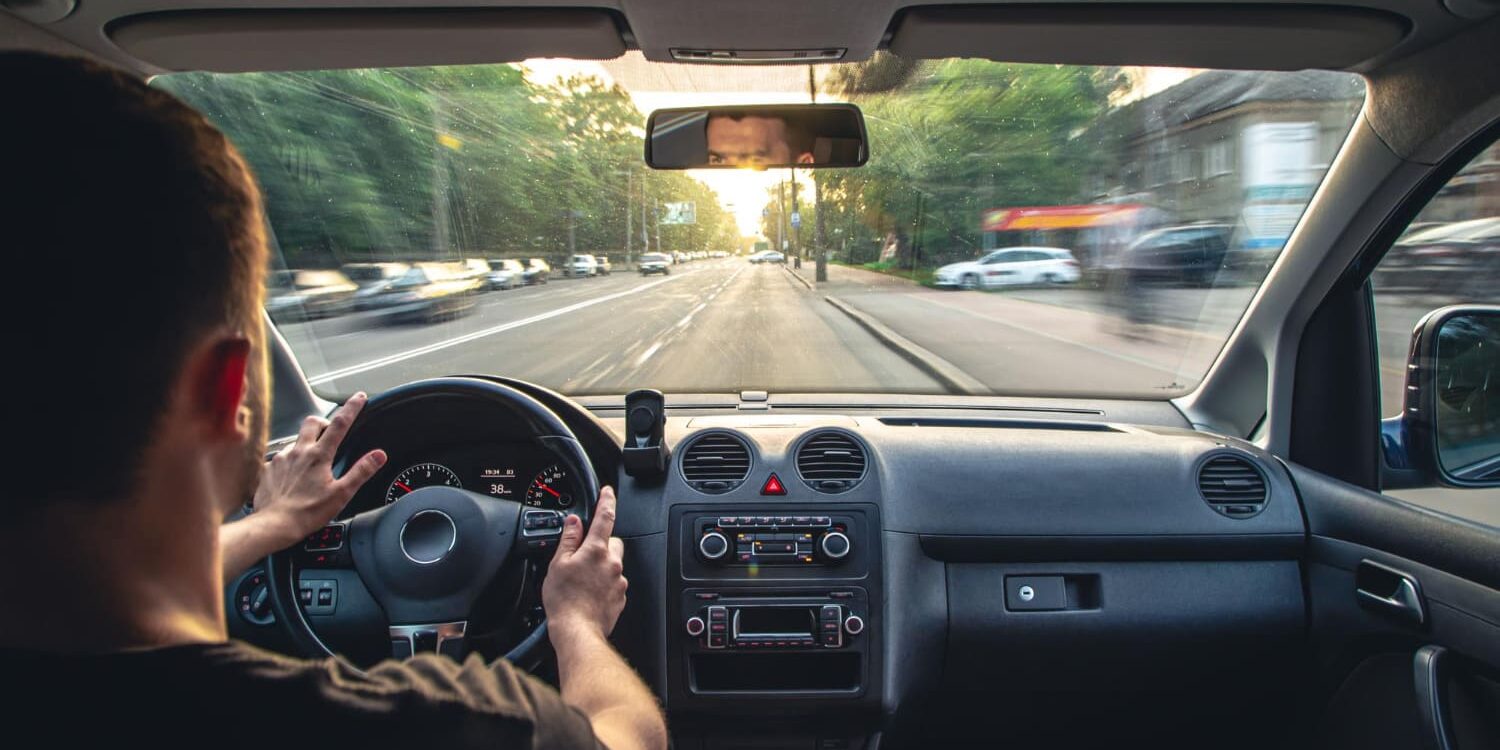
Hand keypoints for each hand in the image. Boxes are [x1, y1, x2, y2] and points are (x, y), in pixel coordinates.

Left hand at [250, 392, 386, 547]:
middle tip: (330, 430)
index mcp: (319, 456)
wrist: (273, 525)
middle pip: (312, 422)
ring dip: (305, 443)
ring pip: (295, 440)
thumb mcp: (342, 494)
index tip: (359, 397)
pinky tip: (291, 476)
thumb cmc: (307, 513)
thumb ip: (361, 471)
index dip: (352, 408)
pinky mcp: (268, 470)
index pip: (340, 423)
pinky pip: (279, 458)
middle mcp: (298, 452)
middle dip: (323, 420)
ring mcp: (280, 459)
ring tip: (311, 460)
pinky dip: (288, 462)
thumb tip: (378, 455)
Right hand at [542, 487, 626, 640]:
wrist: (577, 631)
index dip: (607, 500)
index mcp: (596, 550)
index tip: (608, 492)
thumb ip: (568, 539)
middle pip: (612, 542)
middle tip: (582, 556)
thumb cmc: (564, 601)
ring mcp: (618, 581)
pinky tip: (589, 593)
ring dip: (601, 566)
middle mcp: (612, 563)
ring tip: (582, 580)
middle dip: (600, 544)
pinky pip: (614, 583)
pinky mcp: (620, 597)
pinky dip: (604, 584)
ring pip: (613, 564)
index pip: (605, 516)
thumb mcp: (558, 564)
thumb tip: (573, 522)